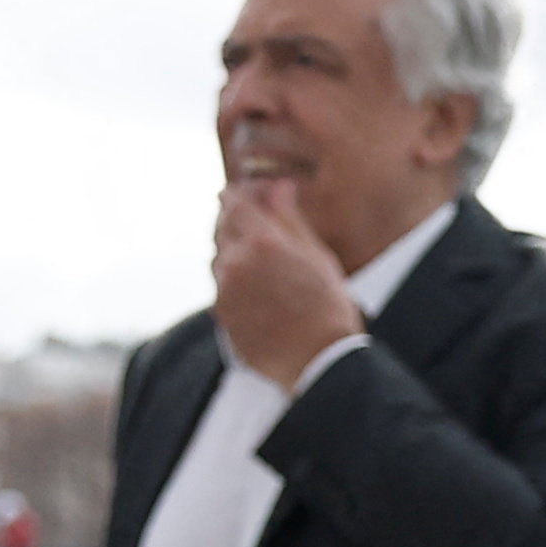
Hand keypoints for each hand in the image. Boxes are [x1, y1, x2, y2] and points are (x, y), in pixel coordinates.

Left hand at [213, 177, 361, 388]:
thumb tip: (277, 187)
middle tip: (251, 216)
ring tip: (260, 254)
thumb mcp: (315, 255)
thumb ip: (289, 219)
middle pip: (220, 229)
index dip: (237, 194)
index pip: (234, 204)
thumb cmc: (327, 305)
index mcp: (261, 243)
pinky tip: (257, 284)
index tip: (243, 191)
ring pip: (218, 258)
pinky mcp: (220, 314)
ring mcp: (223, 290)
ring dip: (232, 249)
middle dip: (233, 218)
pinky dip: (233, 277)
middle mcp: (234, 263)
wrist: (318, 359)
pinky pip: (221, 285)